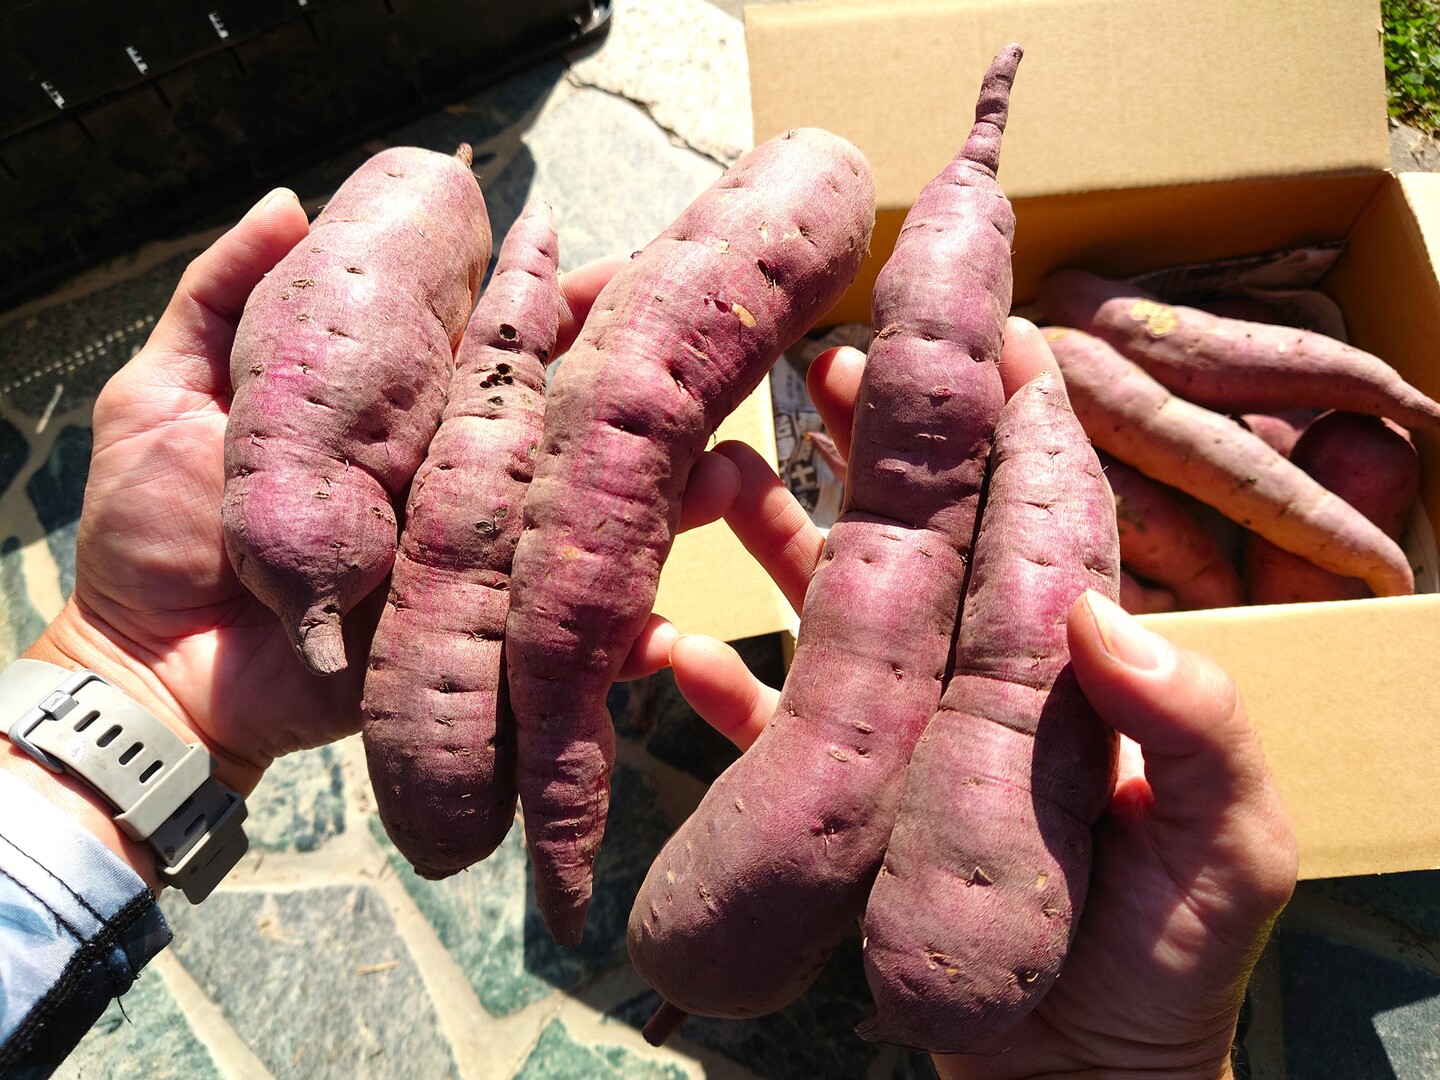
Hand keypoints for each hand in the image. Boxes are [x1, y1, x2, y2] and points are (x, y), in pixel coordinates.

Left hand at [9, 188, 739, 883]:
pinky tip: (671, 612)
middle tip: (706, 347)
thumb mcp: (166, 392)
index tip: (617, 262)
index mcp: (391, 413)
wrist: (150, 667)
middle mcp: (445, 478)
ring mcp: (465, 556)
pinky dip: (621, 624)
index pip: (492, 345)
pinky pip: (557, 623)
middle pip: (556, 422)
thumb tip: (292, 200)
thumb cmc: (151, 533)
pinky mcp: (471, 632)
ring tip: (732, 471)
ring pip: (579, 513)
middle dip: (633, 385)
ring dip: (663, 494)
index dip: (552, 303)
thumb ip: (224, 298)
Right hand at [667, 318, 1297, 1079]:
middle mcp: (978, 673)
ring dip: (776, 526)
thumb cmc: (1163, 967)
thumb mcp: (1226, 854)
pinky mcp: (841, 792)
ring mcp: (900, 726)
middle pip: (921, 528)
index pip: (1039, 516)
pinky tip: (665, 642)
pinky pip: (764, 719)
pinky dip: (711, 679)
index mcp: (1073, 665)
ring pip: (830, 598)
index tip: (982, 332)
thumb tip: (1102, 614)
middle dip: (880, 439)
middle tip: (829, 360)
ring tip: (718, 461)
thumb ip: (1194, 730)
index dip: (1015, 422)